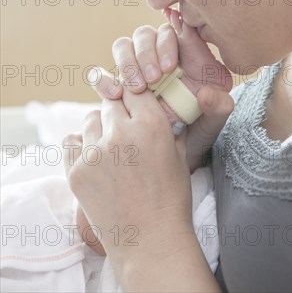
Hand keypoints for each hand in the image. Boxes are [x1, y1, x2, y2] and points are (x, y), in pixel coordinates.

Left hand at [62, 90, 193, 263]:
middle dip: (119, 112)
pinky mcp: (75, 171)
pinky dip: (81, 143)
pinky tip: (94, 155)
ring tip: (110, 145)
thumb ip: (165, 125)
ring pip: (90, 119)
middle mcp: (121, 134)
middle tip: (125, 128)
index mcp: (152, 125)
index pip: (135, 90)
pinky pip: (71, 141)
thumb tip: (155, 105)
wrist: (150, 241)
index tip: (135, 103)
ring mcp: (94, 153)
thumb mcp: (179, 154)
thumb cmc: (170, 198)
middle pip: (111, 102)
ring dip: (100, 126)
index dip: (136, 97)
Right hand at [91, 9, 234, 170]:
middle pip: (146, 34)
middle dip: (147, 53)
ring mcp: (136, 68)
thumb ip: (219, 109)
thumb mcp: (211, 125)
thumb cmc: (195, 135)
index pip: (175, 30)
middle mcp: (159, 56)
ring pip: (124, 46)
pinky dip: (103, 79)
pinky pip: (102, 72)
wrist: (169, 160)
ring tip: (137, 89)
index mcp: (186, 57)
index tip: (169, 67)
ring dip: (128, 64)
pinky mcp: (117, 85)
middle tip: (154, 79)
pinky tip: (114, 95)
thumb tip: (207, 93)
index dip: (169, 42)